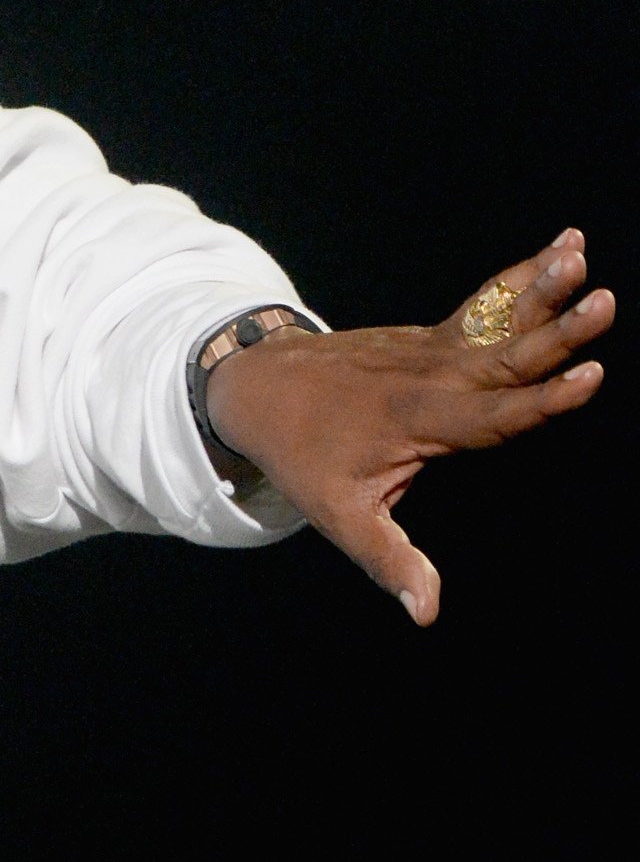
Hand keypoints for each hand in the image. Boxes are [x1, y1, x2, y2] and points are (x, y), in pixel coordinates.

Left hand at [203, 229, 612, 624]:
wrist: (259, 387)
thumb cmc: (302, 457)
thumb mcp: (340, 517)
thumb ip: (389, 559)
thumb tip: (427, 614)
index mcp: (421, 420)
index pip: (496, 415)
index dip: (544, 399)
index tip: (589, 375)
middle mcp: (433, 377)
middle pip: (508, 355)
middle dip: (559, 330)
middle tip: (603, 301)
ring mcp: (433, 349)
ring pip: (498, 316)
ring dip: (541, 284)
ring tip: (580, 249)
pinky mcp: (432, 336)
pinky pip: (487, 304)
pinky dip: (523, 278)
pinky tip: (563, 247)